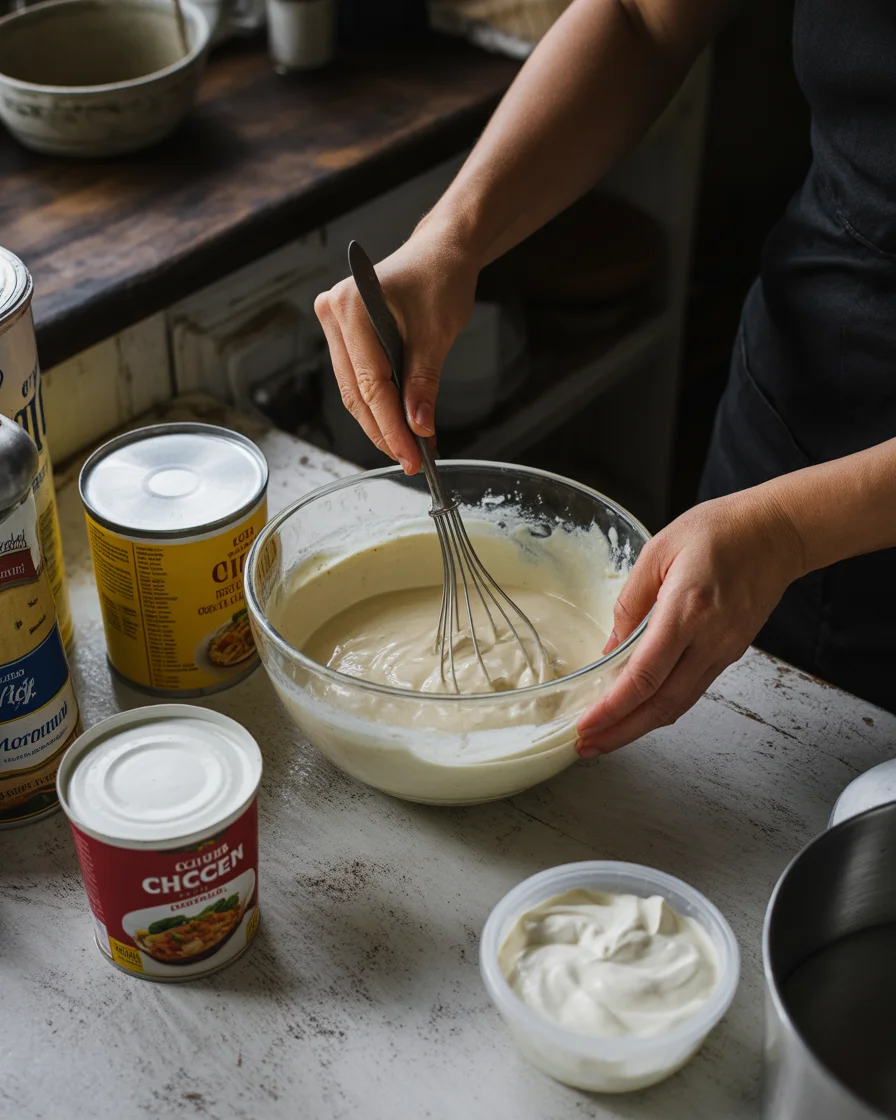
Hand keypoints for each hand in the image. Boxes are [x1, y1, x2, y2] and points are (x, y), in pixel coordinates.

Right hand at [314, 225, 478, 474]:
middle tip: (413, 460)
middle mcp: (334, 314)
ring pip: (354, 391)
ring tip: (412, 448)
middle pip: (356, 392)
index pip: (369, 383)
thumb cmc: (440, 277)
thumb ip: (423, 383)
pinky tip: (403, 424)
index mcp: (352, 306)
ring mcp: (335, 325)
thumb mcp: (437, 334)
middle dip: (385, 431)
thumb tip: (418, 428)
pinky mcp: (345, 335)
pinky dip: (381, 404)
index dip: (390, 426)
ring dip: (381, 422)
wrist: (441, 252)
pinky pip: (359, 379)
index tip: (412, 456)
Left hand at [576, 488, 805, 755]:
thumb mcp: (658, 551)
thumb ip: (631, 603)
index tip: (586, 725)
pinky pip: (691, 690)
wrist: (777, 532)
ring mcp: (724, 650)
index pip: (645, 675)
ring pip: (678, 705)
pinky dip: (661, 707)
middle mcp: (709, 639)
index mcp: (685, 610)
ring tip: (604, 737)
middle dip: (620, 732)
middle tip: (585, 745)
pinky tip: (637, 711)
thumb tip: (610, 650)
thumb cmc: (718, 531)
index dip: (613, 708)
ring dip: (639, 727)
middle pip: (661, 705)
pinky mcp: (731, 653)